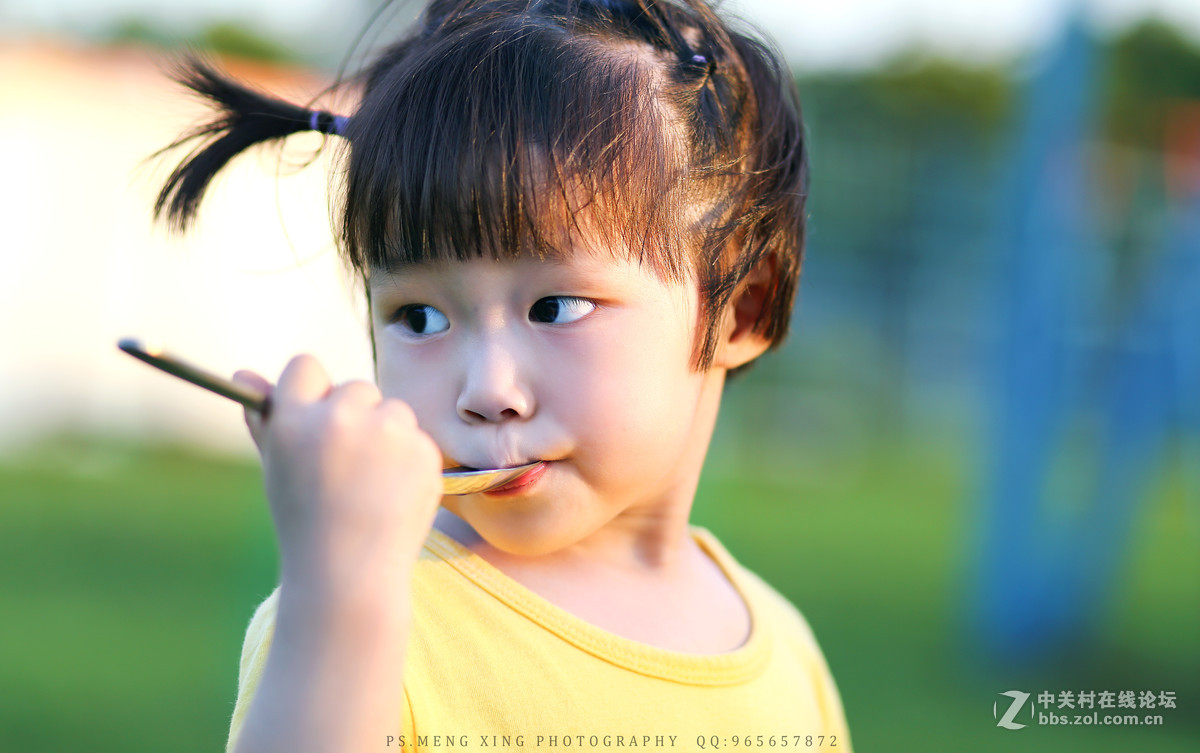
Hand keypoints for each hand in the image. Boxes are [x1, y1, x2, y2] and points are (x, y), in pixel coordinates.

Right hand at [233, 355, 441, 593]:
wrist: (349, 574)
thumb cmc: (305, 520)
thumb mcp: (277, 469)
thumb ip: (265, 419)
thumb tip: (244, 372)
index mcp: (296, 419)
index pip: (305, 366)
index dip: (311, 390)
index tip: (316, 415)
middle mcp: (342, 419)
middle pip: (356, 387)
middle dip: (355, 415)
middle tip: (346, 464)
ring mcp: (388, 434)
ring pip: (393, 410)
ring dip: (386, 435)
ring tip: (370, 484)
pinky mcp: (424, 451)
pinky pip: (418, 439)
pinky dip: (410, 461)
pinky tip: (393, 494)